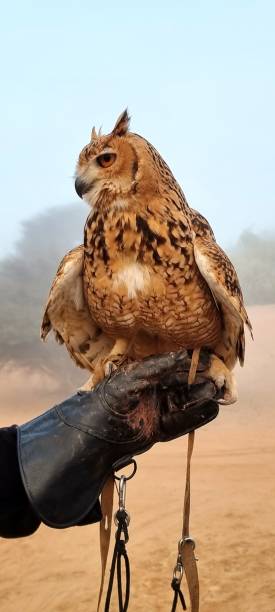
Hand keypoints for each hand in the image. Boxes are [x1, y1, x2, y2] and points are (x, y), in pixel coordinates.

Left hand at [101, 350, 218, 443]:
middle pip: (182, 384)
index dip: (191, 363)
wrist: (94, 434)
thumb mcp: (133, 378)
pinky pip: (182, 422)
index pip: (173, 366)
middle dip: (201, 381)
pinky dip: (197, 416)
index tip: (210, 360)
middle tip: (220, 378)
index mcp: (145, 375)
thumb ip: (158, 366)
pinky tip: (212, 409)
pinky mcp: (158, 430)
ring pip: (185, 402)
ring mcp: (156, 410)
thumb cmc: (108, 399)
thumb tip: (184, 355)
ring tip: (218, 392)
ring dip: (202, 397)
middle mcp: (152, 391)